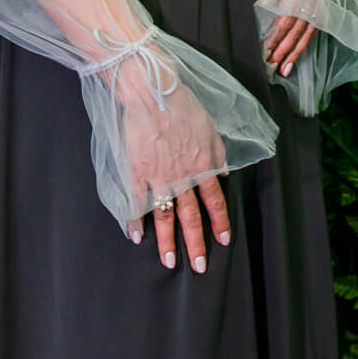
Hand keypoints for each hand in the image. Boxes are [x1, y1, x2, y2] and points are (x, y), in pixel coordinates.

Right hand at [114, 62, 230, 272]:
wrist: (152, 92)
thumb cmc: (182, 104)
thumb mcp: (210, 128)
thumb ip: (217, 154)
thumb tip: (222, 173)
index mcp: (203, 165)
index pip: (214, 201)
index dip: (219, 222)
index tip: (223, 240)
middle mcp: (182, 176)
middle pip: (191, 216)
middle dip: (196, 244)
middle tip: (199, 266)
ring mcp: (158, 176)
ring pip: (165, 215)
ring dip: (168, 241)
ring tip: (168, 261)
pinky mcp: (136, 171)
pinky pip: (136, 201)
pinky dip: (134, 219)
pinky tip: (135, 236)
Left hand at [257, 0, 322, 77]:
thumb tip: (265, 7)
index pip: (287, 19)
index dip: (275, 38)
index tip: (264, 52)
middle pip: (299, 30)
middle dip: (285, 50)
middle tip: (273, 68)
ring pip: (310, 30)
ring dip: (297, 50)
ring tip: (287, 69)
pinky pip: (316, 22)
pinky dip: (307, 38)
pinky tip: (300, 49)